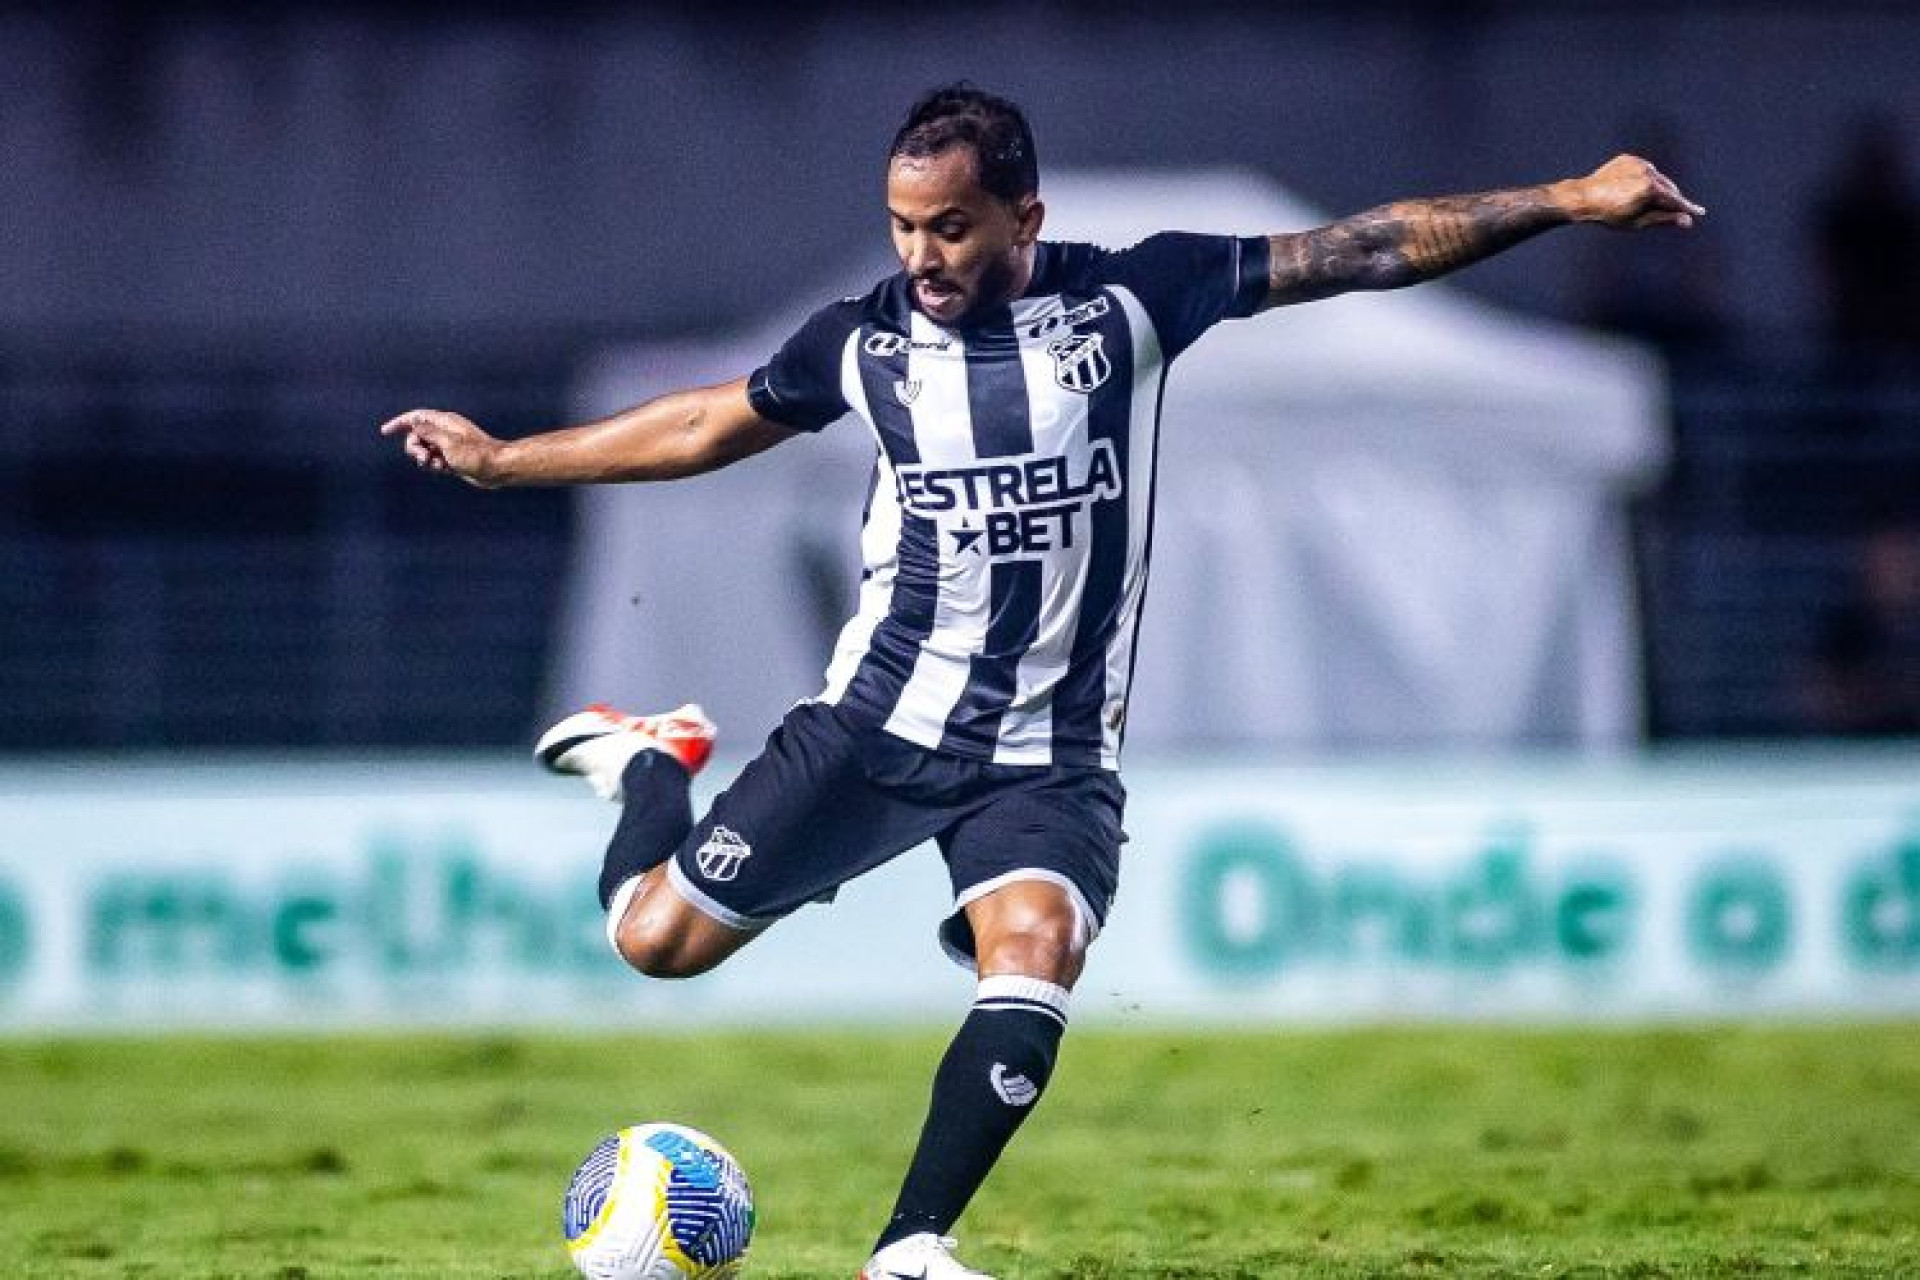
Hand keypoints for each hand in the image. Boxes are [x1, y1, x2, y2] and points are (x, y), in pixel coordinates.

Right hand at [378, 408, 504, 487]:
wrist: (497, 468)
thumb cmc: (476, 455)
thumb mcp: (448, 443)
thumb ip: (429, 432)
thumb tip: (414, 421)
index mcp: (445, 422)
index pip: (416, 417)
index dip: (399, 423)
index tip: (385, 432)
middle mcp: (445, 431)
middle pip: (416, 436)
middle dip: (414, 447)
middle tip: (424, 458)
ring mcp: (448, 445)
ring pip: (424, 450)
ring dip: (425, 459)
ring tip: (439, 466)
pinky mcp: (452, 458)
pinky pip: (433, 460)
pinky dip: (434, 465)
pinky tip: (444, 470)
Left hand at [1572, 154, 1705, 229]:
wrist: (1583, 197)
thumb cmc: (1610, 215)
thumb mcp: (1638, 222)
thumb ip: (1665, 219)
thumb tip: (1687, 222)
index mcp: (1650, 189)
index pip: (1675, 200)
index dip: (1687, 207)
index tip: (1699, 212)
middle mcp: (1647, 172)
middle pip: (1668, 187)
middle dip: (1671, 199)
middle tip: (1672, 211)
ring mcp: (1638, 163)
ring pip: (1656, 177)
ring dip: (1657, 188)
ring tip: (1644, 202)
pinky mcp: (1628, 158)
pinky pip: (1643, 170)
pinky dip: (1643, 178)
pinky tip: (1632, 189)